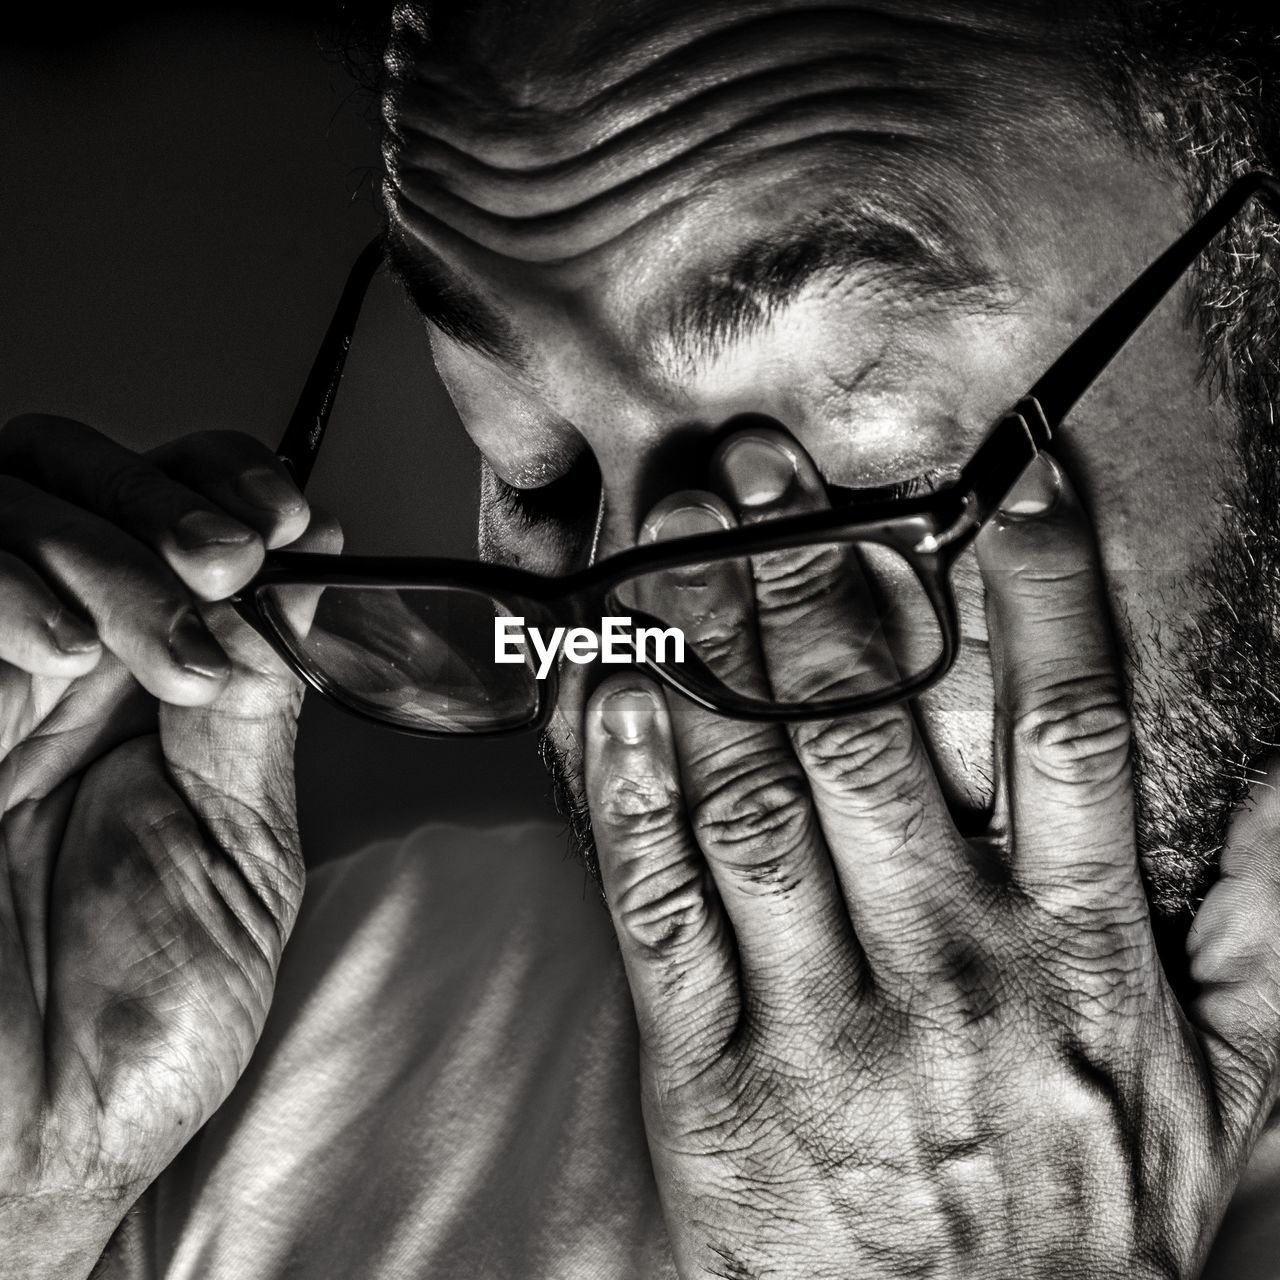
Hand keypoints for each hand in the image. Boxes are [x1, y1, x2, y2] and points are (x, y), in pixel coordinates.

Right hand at [0, 415, 335, 1274]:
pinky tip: (59, 652)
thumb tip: (308, 578)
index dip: (223, 482)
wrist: (28, 1140)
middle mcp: (51, 663)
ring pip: (4, 507)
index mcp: (145, 683)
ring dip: (104, 553)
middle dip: (163, 498)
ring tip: (163, 654)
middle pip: (71, 475)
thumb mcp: (239, 845)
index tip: (285, 520)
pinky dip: (2, 589)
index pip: (169, 512)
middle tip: (227, 564)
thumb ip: (257, 705)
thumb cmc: (135, 1016)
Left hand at [583, 427, 1279, 1278]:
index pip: (1069, 734)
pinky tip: (609, 690)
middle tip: (765, 471)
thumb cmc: (1092, 1228)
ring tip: (670, 536)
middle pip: (871, 734)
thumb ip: (1268, 935)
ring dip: (705, 650)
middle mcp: (954, 970)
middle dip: (814, 580)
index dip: (1043, 592)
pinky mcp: (714, 1083)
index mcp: (1080, 960)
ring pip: (753, 798)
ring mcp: (825, 1025)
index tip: (1011, 480)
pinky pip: (662, 914)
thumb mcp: (1227, 1096)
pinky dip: (630, 795)